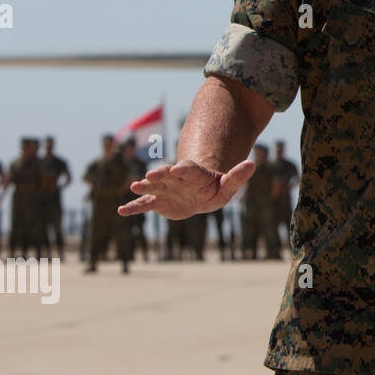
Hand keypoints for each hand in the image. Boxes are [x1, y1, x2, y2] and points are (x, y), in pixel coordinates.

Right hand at [117, 158, 255, 220]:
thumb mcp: (228, 185)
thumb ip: (237, 176)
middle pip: (167, 175)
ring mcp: (165, 189)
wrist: (199, 195)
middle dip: (160, 174)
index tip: (177, 168)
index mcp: (193, 173)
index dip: (184, 168)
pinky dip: (133, 207)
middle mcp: (175, 178)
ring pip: (153, 186)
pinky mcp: (157, 202)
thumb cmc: (215, 188)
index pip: (189, 169)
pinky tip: (122, 210)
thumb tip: (253, 164)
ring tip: (134, 186)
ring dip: (144, 186)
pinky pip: (144, 204)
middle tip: (152, 174)